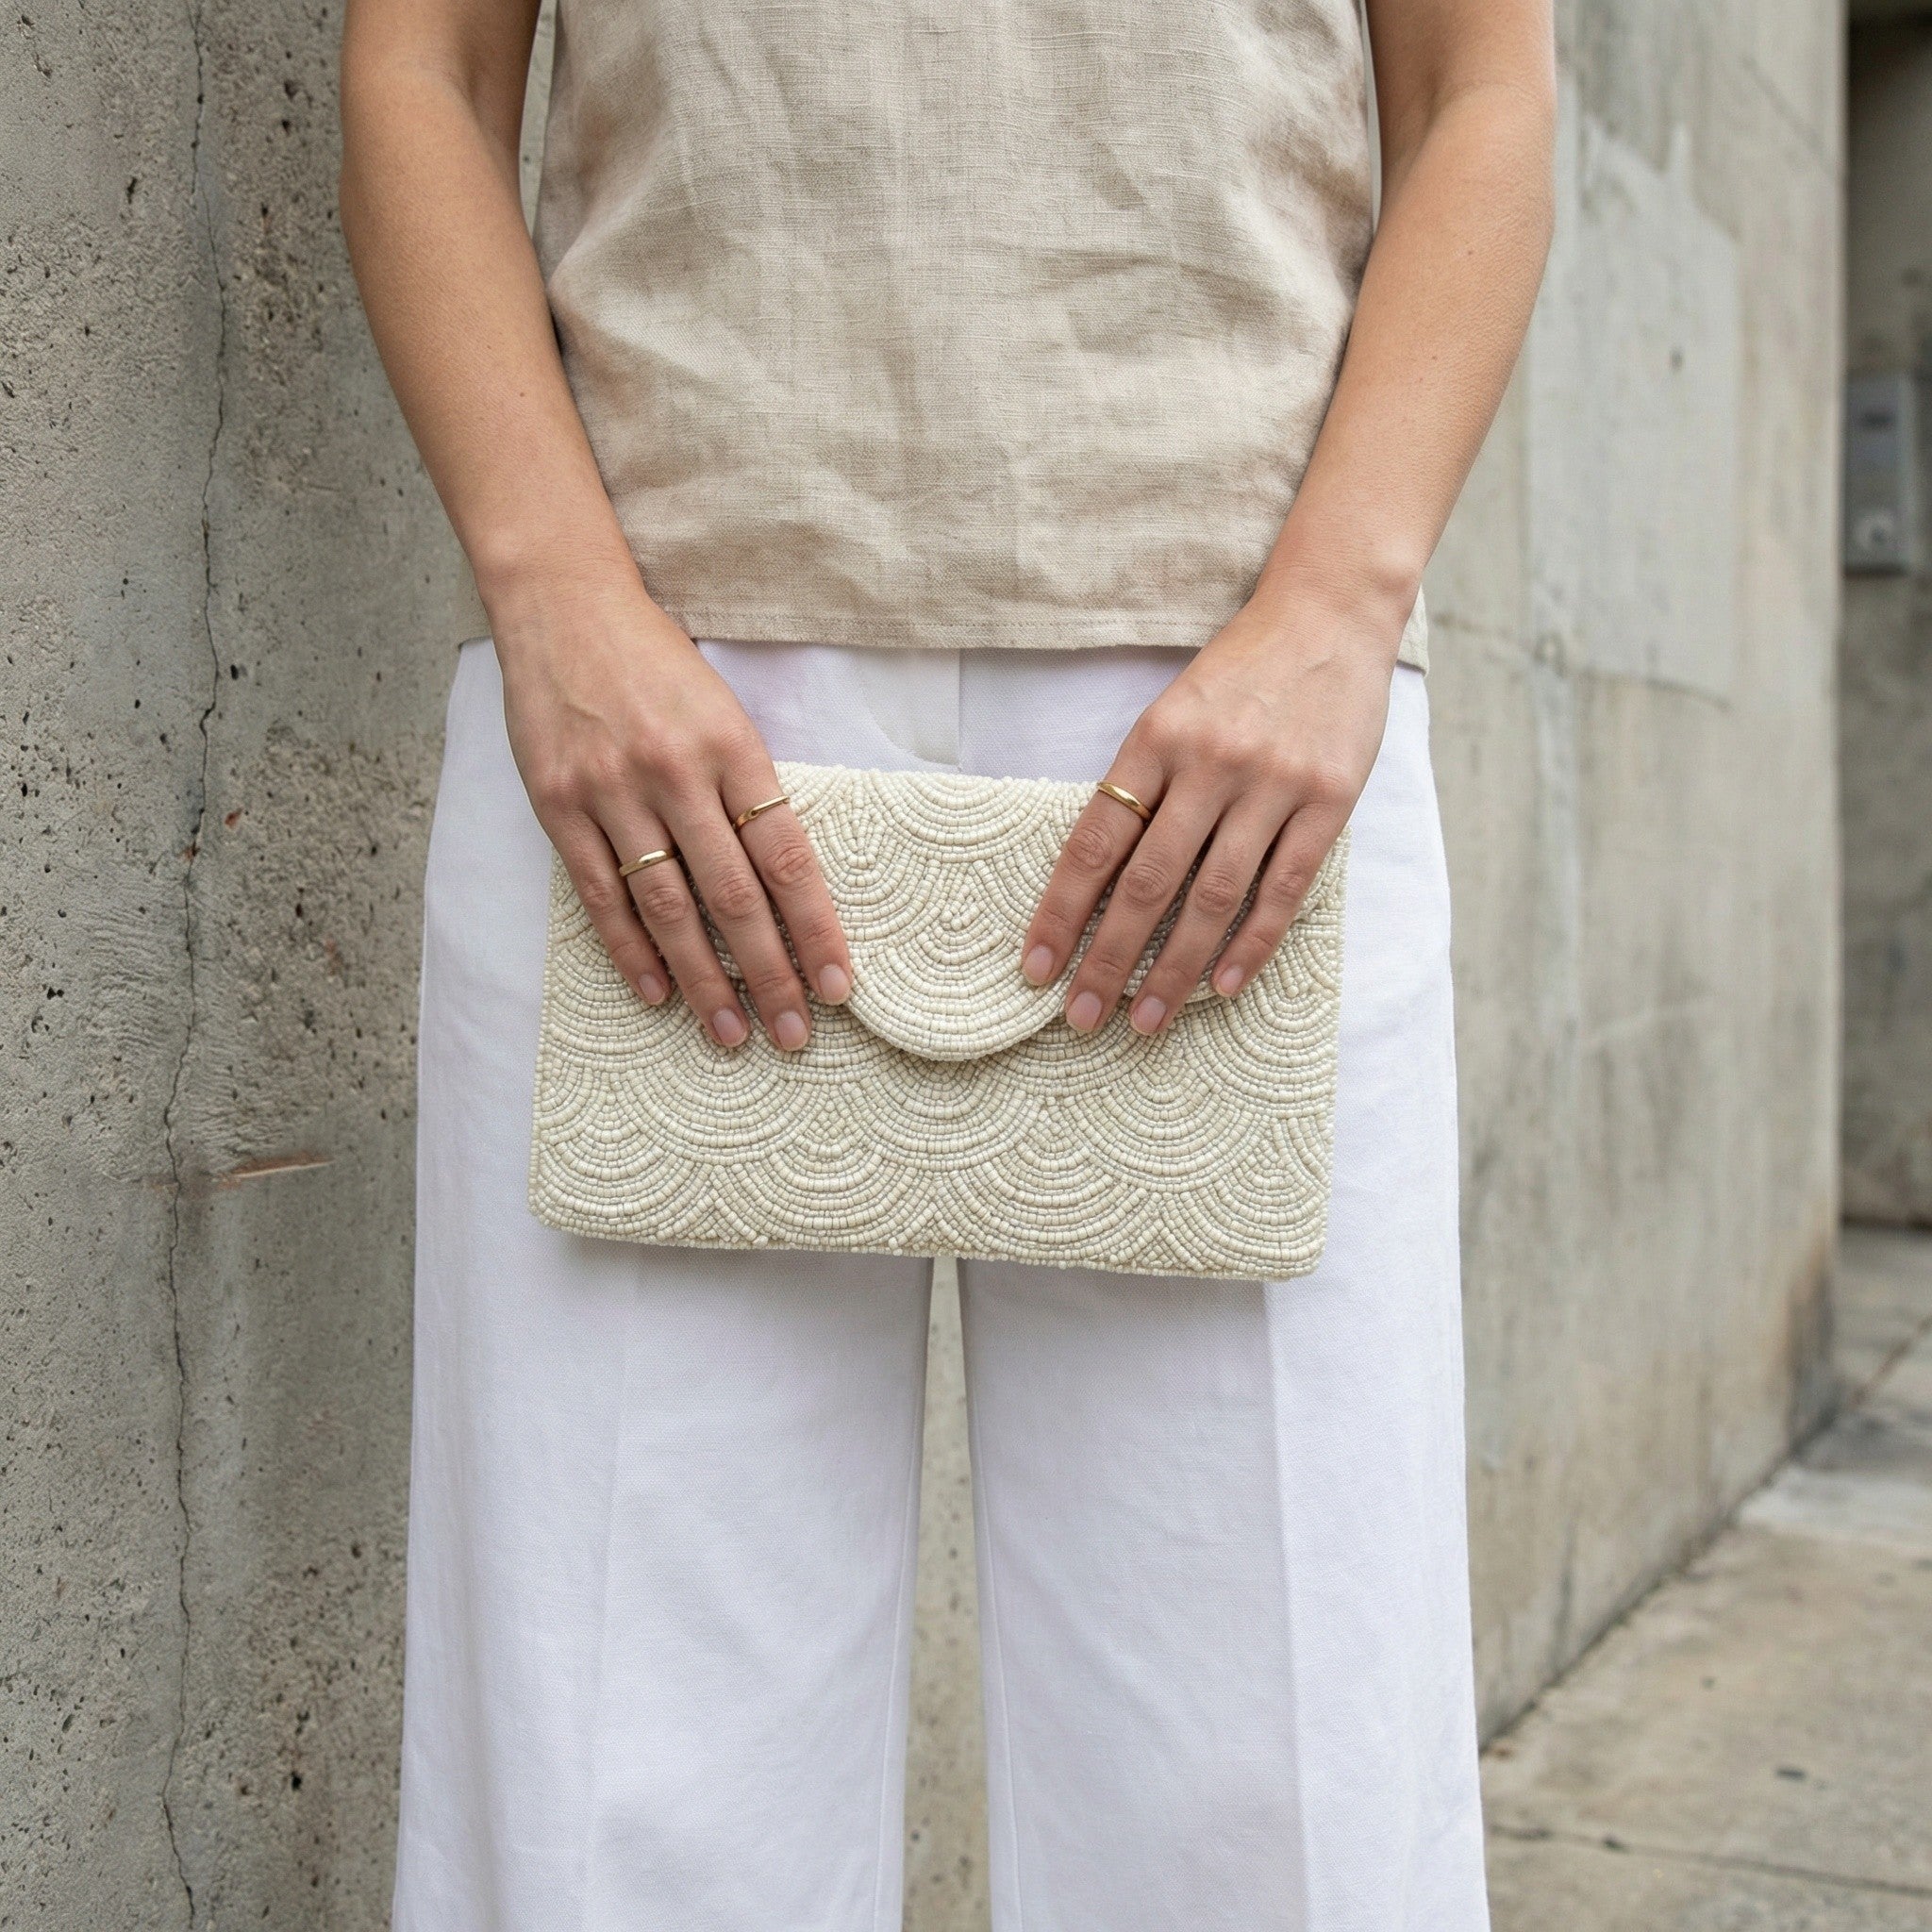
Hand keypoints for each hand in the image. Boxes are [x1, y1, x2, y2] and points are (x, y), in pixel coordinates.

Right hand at [493, 564, 852, 1049]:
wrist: (563, 606)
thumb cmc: (657, 663)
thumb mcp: (723, 711)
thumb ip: (750, 788)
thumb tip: (786, 885)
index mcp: (733, 747)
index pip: (787, 857)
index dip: (816, 928)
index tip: (839, 984)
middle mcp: (675, 773)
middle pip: (734, 896)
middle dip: (769, 974)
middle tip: (795, 1034)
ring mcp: (612, 792)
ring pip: (670, 908)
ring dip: (704, 980)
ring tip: (731, 1033)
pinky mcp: (558, 806)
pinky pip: (602, 896)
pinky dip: (631, 951)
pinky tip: (659, 993)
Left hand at [1020, 591, 1399, 1034]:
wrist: (1329, 613)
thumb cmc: (1239, 672)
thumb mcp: (1173, 710)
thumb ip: (1143, 782)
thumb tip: (1099, 877)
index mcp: (1156, 738)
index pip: (1095, 842)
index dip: (1061, 911)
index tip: (1036, 967)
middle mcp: (1210, 763)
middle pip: (1147, 882)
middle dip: (1108, 959)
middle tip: (1082, 1018)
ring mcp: (1273, 783)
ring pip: (1212, 896)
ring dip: (1174, 968)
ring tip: (1145, 1020)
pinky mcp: (1329, 799)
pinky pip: (1283, 888)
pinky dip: (1251, 943)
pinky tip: (1221, 986)